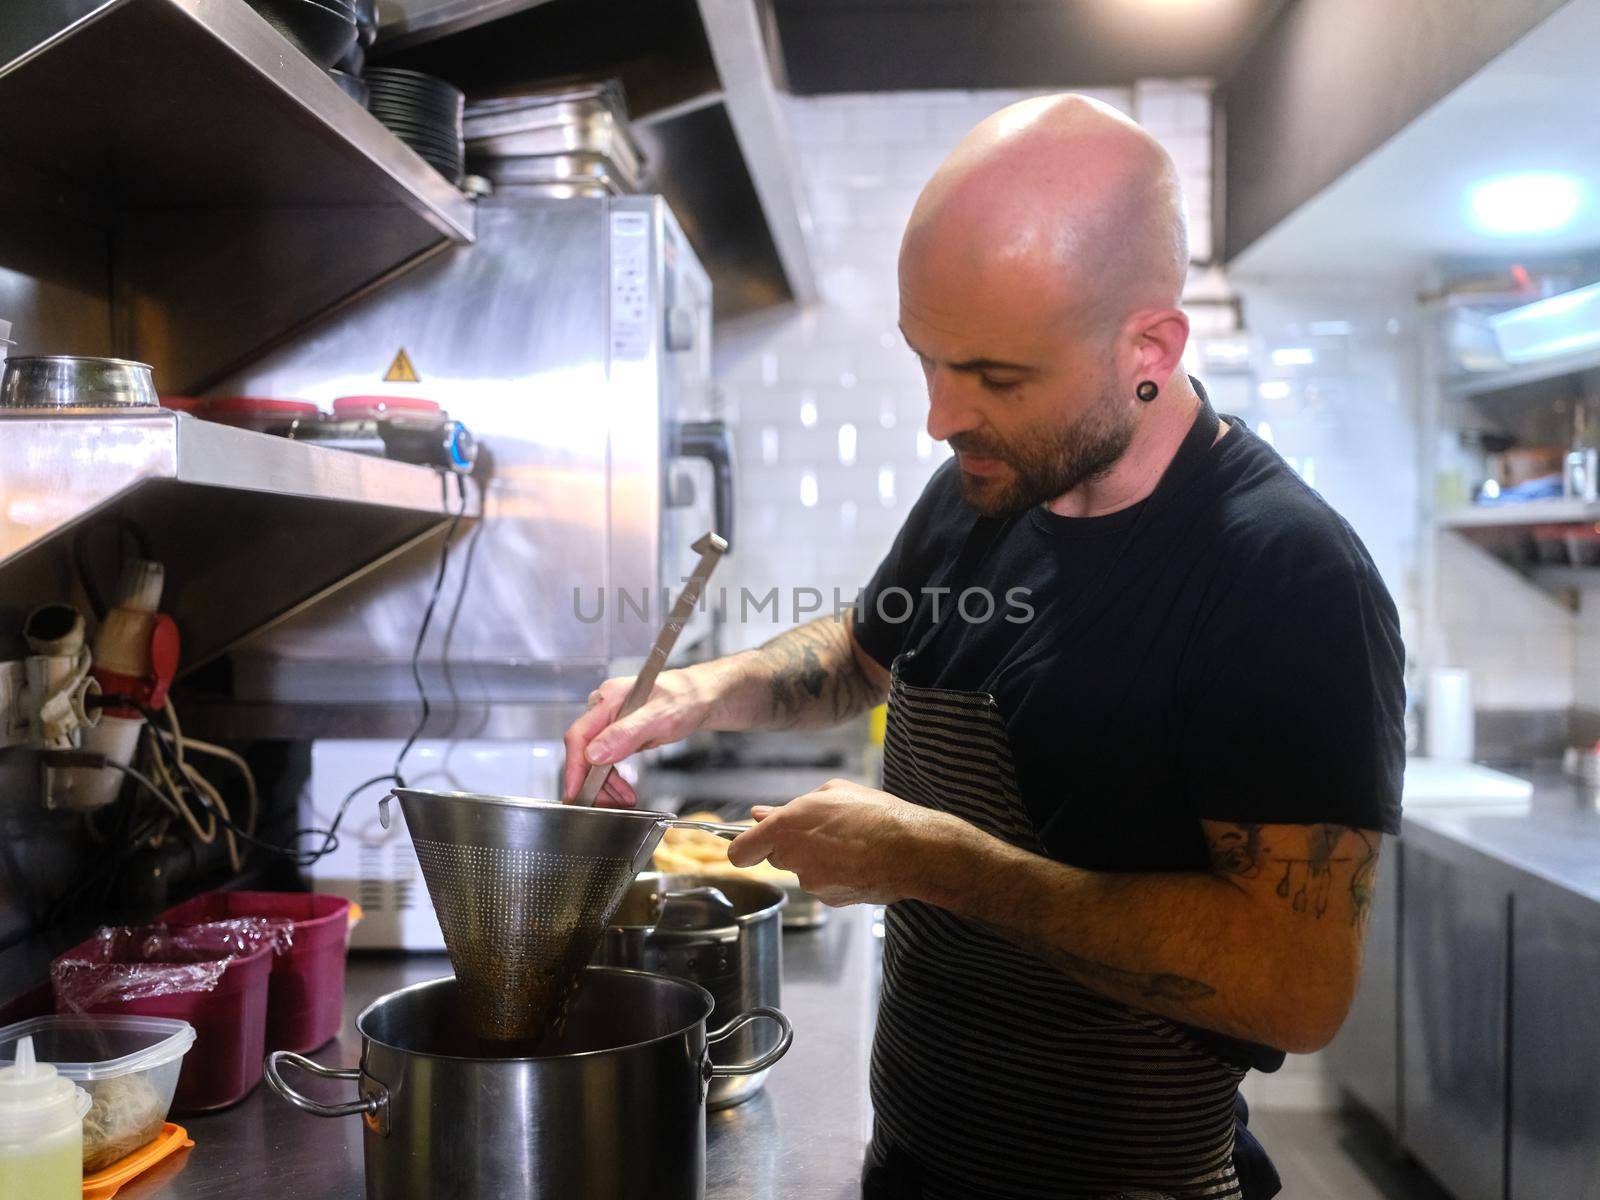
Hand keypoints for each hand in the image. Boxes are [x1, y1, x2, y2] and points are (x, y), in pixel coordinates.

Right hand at [561, 669, 714, 805]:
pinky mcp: (620, 733)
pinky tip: (623, 792)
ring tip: (622, 801)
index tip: (575, 792)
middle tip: (605, 805)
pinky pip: (608, 761)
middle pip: (585, 752)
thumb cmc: (686, 698)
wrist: (703, 697)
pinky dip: (614, 779)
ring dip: (605, 785)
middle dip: (594, 782)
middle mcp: (605, 710)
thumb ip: (626, 734)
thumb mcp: (659, 717)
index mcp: (608, 700)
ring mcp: (612, 722)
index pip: (579, 736)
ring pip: (596, 760)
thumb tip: (593, 753)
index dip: (574, 767)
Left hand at [727, 779, 970, 906]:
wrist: (912, 850)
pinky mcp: (830, 900)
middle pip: (774, 857)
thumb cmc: (875, 814)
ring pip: (802, 870)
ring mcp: (811, 883)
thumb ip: (789, 806)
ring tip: (847, 843)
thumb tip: (762, 814)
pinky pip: (822, 884)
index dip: (742, 846)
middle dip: (789, 846)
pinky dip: (834, 874)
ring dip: (815, 859)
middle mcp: (792, 859)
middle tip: (818, 830)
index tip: (747, 843)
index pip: (740, 851)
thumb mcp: (831, 793)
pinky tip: (856, 860)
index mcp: (786, 827)